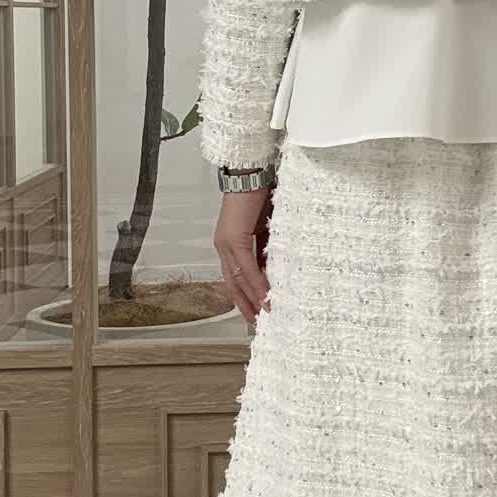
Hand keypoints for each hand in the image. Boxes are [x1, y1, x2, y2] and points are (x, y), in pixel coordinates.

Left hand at [214, 187, 271, 324]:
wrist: (251, 174)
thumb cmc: (259, 196)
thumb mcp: (264, 227)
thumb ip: (265, 247)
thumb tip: (274, 265)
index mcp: (228, 244)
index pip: (235, 276)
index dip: (244, 295)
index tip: (256, 310)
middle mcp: (223, 247)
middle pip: (232, 283)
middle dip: (245, 304)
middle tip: (257, 322)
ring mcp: (226, 244)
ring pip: (238, 279)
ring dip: (252, 298)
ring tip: (264, 314)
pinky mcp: (234, 239)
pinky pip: (246, 267)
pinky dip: (257, 283)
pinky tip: (265, 296)